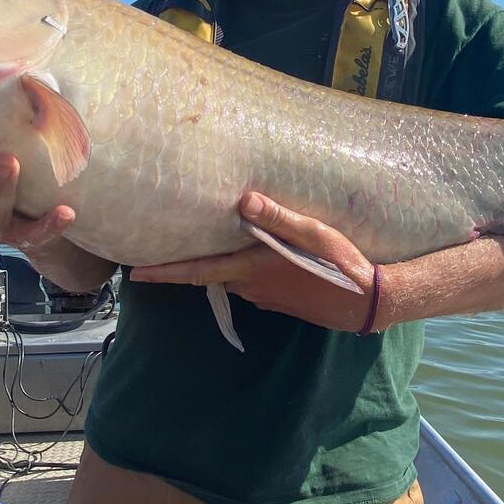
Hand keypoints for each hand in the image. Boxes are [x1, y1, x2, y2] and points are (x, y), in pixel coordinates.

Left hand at [130, 191, 379, 332]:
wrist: (368, 302)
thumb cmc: (341, 264)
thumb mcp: (312, 233)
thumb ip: (277, 217)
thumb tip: (243, 200)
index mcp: (252, 269)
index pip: (197, 272)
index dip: (165, 273)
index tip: (135, 275)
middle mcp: (252, 288)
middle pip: (211, 274)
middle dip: (188, 264)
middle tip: (166, 246)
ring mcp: (266, 298)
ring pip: (232, 279)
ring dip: (219, 266)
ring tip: (209, 244)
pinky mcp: (281, 303)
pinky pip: (252, 285)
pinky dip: (244, 272)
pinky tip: (255, 257)